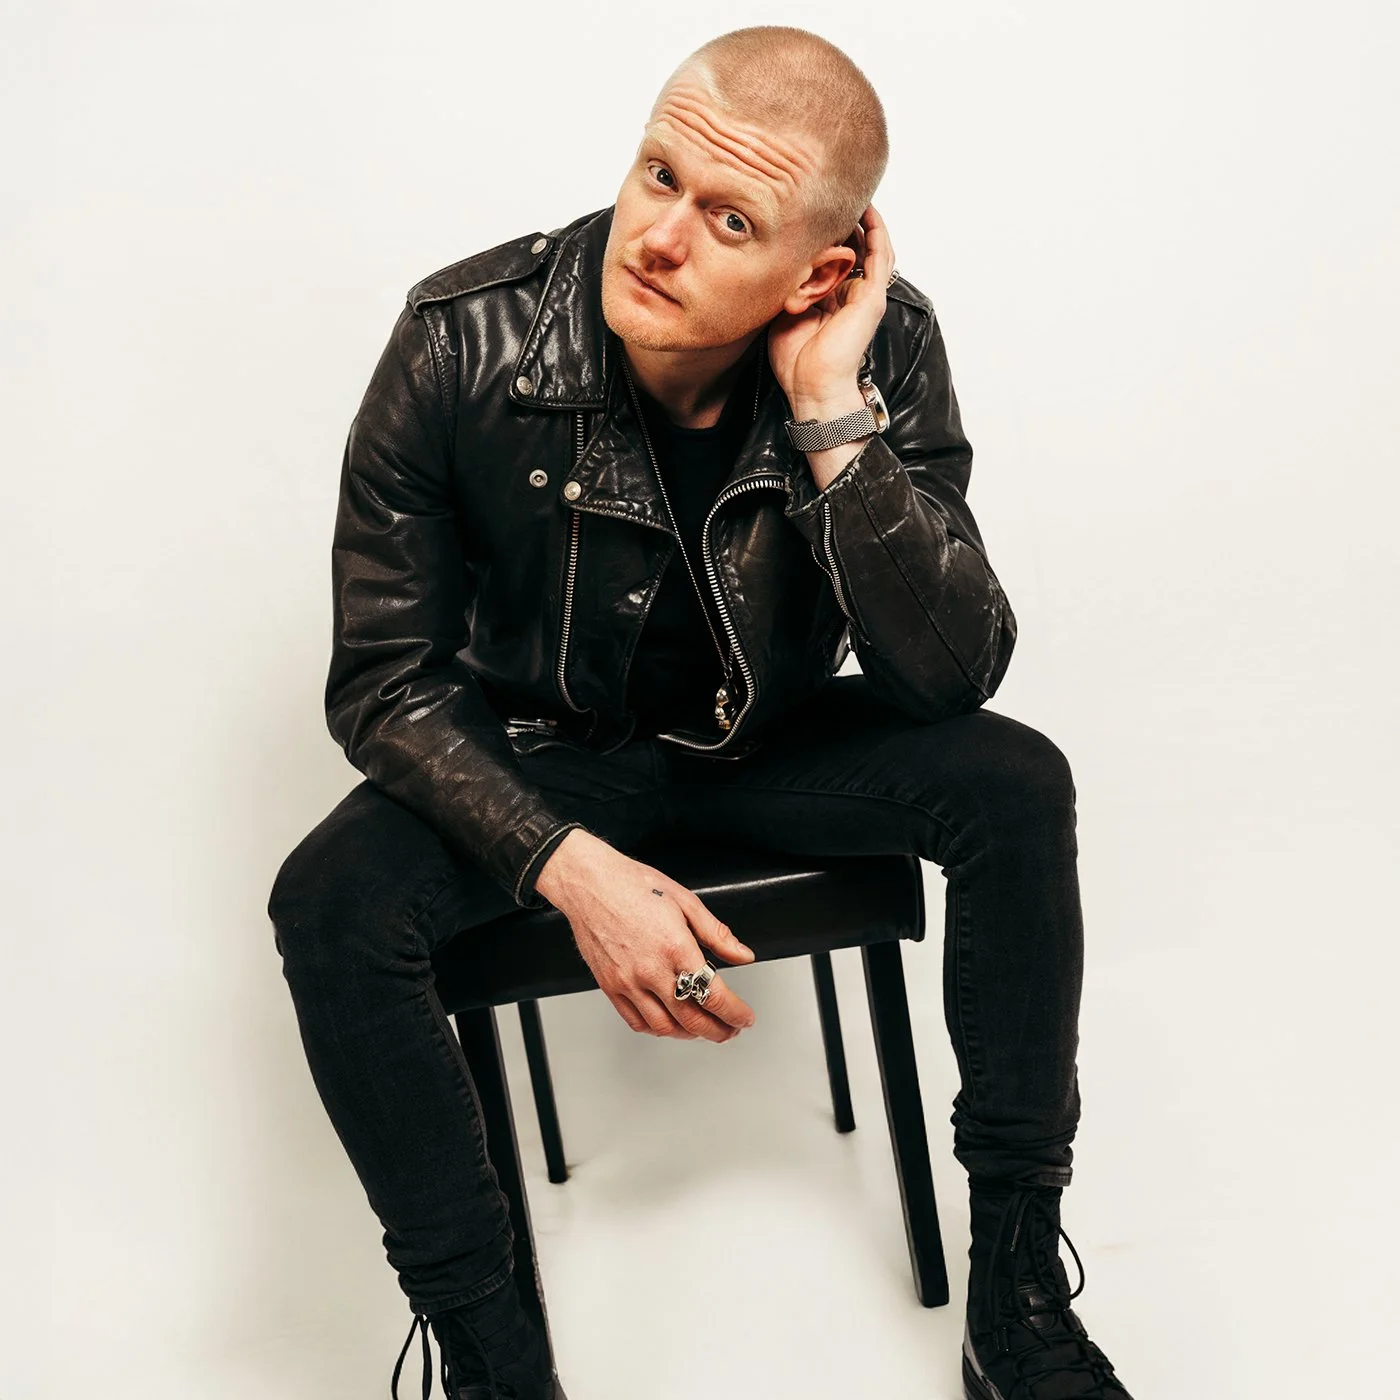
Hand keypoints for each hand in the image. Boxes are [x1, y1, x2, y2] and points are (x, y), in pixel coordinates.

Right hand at [535, 830, 757, 1041]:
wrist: (589, 884)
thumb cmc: (633, 885)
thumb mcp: (686, 902)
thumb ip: (717, 934)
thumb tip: (743, 955)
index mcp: (675, 947)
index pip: (713, 995)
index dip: (735, 1013)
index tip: (744, 1018)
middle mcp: (651, 970)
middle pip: (692, 1019)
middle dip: (718, 1030)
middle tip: (730, 1030)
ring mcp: (628, 982)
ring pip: (664, 1027)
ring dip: (690, 1034)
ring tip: (703, 1027)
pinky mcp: (610, 986)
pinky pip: (636, 1022)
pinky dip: (658, 1030)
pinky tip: (670, 1023)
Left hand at [767, 202, 895, 412]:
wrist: (812, 388)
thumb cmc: (796, 362)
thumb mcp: (784, 312)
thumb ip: (787, 286)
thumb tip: (774, 259)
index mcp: (833, 300)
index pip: (835, 258)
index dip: (827, 233)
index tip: (811, 209)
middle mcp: (852, 295)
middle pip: (855, 247)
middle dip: (846, 220)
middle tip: (832, 192)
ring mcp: (865, 296)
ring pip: (871, 247)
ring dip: (865, 220)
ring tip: (854, 192)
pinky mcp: (872, 298)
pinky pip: (880, 255)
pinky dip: (876, 231)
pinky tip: (867, 209)